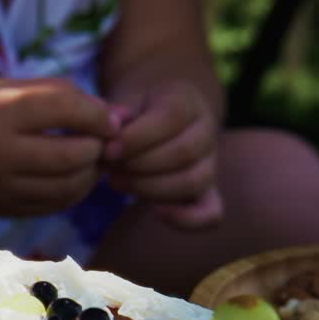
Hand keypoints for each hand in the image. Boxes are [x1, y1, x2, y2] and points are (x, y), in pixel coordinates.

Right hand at [0, 78, 117, 215]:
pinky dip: (73, 191)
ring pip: (67, 188)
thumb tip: (116, 118)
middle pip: (71, 156)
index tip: (109, 118)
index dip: (98, 115)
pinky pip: (54, 205)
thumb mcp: (7, 88)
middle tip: (103, 141)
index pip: (65, 111)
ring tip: (90, 158)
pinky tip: (72, 176)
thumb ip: (60, 95)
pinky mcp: (4, 210)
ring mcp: (1, 188)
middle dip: (97, 148)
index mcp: (0, 114)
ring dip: (90, 173)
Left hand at [103, 81, 222, 228]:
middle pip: (183, 152)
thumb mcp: (125, 101)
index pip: (171, 117)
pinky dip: (186, 219)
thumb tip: (109, 124)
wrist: (156, 117)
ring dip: (150, 189)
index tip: (108, 150)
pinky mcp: (208, 191)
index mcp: (186, 100)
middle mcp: (206, 129)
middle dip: (139, 166)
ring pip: (193, 181)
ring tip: (118, 182)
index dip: (138, 137)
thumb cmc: (135, 112)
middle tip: (111, 169)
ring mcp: (210, 162)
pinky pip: (211, 213)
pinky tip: (157, 212)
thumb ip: (116, 112)